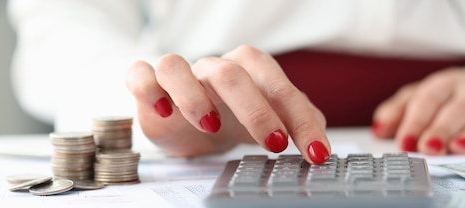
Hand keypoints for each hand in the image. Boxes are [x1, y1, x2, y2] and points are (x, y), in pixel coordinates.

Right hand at [126, 45, 330, 163]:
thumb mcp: (269, 120)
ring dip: (194, 96)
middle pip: (233, 72)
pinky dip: (148, 88)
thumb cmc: (233, 116)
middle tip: (275, 143)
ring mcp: (180, 75)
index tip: (317, 153)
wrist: (190, 122)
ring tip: (211, 126)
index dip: (301, 119)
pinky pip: (141, 74)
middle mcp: (214, 68)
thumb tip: (323, 134)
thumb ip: (297, 121)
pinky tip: (162, 111)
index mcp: (250, 71)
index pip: (279, 87)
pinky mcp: (148, 86)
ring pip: (178, 67)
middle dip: (257, 109)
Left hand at [372, 68, 464, 154]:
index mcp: (445, 83)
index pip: (427, 100)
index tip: (405, 143)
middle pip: (456, 108)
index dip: (415, 122)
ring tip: (461, 147)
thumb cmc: (457, 97)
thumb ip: (400, 111)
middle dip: (441, 129)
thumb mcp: (426, 97)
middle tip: (429, 148)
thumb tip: (378, 129)